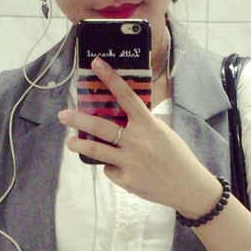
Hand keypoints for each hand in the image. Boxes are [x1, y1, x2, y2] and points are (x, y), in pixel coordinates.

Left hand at [57, 58, 223, 217]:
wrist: (187, 186)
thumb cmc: (176, 156)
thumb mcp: (163, 133)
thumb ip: (143, 124)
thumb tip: (121, 116)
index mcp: (148, 125)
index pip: (127, 96)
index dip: (111, 79)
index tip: (96, 64)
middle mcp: (137, 141)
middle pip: (101, 126)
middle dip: (79, 119)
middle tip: (63, 114)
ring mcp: (130, 162)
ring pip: (97, 150)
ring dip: (80, 144)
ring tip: (69, 142)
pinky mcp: (127, 180)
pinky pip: (109, 169)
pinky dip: (110, 166)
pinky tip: (119, 168)